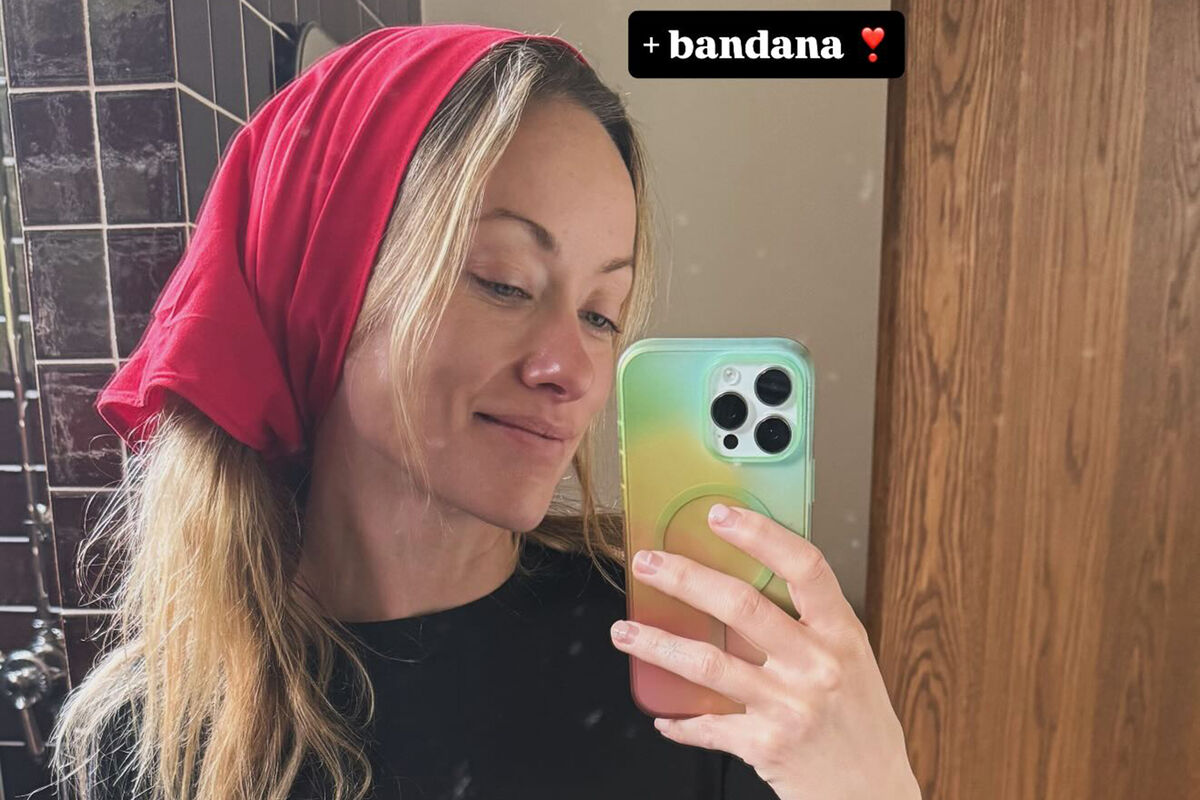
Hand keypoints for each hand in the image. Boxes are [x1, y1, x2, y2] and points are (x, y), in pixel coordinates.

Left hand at [609, 502, 920, 799]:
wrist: (874, 795)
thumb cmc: (860, 724)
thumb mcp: (852, 662)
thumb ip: (809, 626)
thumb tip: (743, 586)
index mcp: (842, 635)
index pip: (805, 567)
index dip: (760, 535)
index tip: (720, 514)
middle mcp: (817, 666)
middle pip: (742, 606)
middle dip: (685, 578)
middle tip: (648, 564)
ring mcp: (790, 706)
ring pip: (708, 664)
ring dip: (657, 645)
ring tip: (625, 631)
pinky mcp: (766, 746)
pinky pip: (708, 727)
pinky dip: (679, 721)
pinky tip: (663, 715)